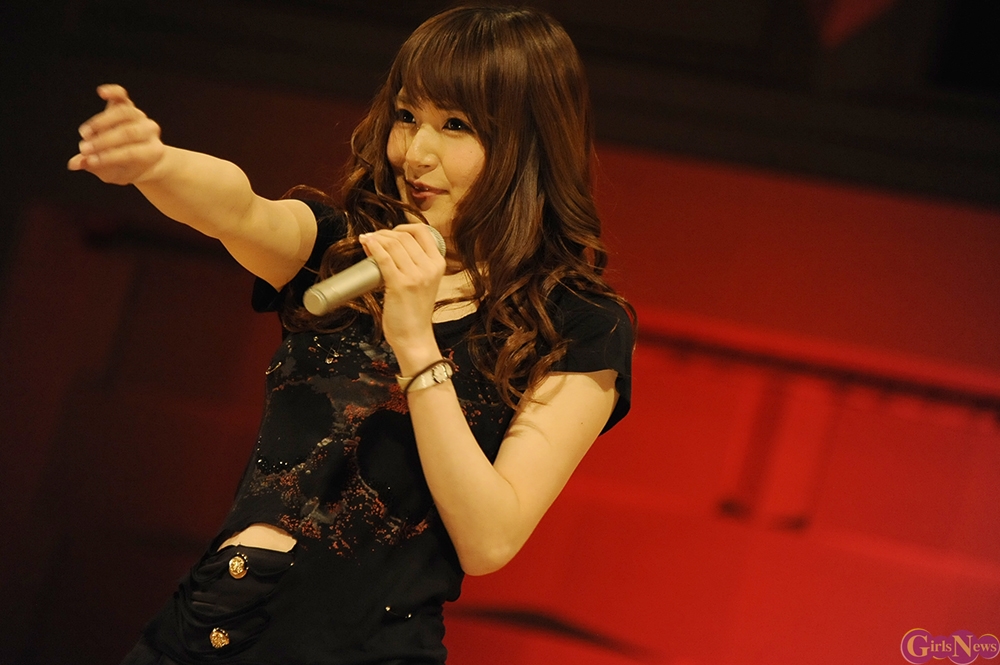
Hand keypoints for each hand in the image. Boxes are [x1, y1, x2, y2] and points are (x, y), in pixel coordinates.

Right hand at [67, 84, 164, 184]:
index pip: (131, 153)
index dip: (109, 157)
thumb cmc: (126, 168)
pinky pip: (122, 96)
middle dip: (103, 141)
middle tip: (84, 149)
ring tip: (84, 134)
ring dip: (101, 123)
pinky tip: (101, 92)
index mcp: (153, 151)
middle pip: (128, 133)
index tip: (90, 161)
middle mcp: (150, 131)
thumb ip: (96, 168)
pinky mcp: (128, 105)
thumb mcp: (114, 174)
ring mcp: (140, 116)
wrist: (140, 158)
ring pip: (123, 114)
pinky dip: (113, 92)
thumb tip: (74, 164)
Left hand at [359, 224, 446, 369]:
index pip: (422, 231)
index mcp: (438, 264)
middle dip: (385, 233)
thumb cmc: (414, 311)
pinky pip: (384, 258)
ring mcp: (416, 276)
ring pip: (393, 244)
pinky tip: (367, 243)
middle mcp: (430, 267)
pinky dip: (373, 247)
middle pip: (405, 236)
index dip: (403, 226)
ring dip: (376, 238)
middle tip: (372, 238)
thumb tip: (385, 242)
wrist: (414, 336)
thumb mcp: (423, 281)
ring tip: (367, 241)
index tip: (391, 233)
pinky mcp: (400, 284)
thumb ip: (413, 263)